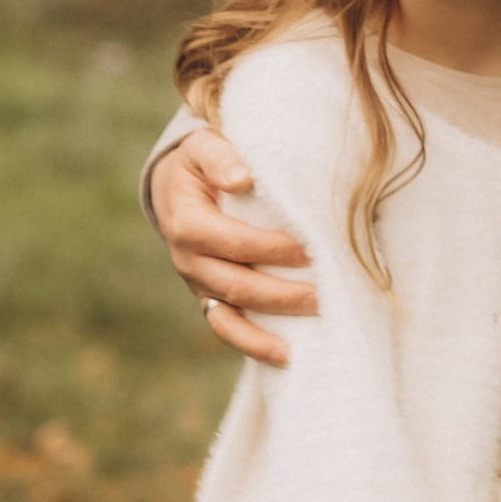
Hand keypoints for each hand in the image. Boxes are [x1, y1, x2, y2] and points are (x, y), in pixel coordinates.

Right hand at [149, 128, 316, 366]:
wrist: (174, 188)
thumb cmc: (199, 163)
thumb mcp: (202, 146)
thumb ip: (220, 157)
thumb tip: (242, 178)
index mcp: (187, 224)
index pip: (234, 242)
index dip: (272, 249)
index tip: (311, 249)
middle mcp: (188, 261)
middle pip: (238, 285)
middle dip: (283, 293)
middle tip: (326, 293)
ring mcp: (197, 285)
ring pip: (230, 317)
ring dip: (269, 329)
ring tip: (311, 332)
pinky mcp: (209, 297)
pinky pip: (227, 328)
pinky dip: (253, 345)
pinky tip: (286, 355)